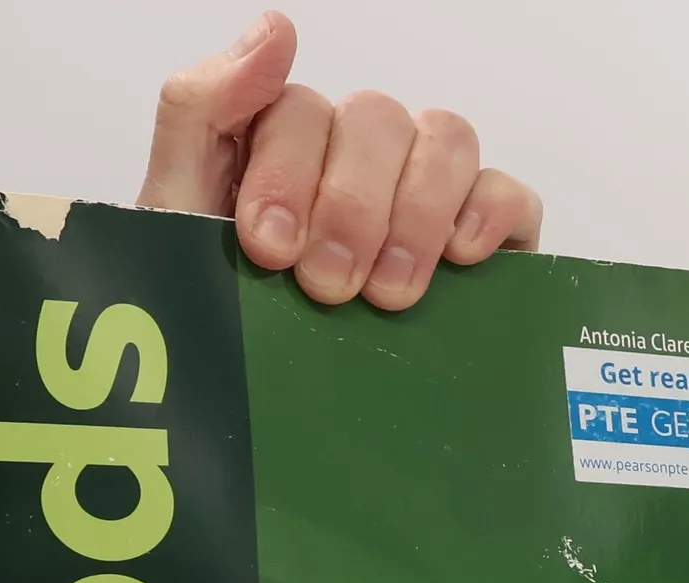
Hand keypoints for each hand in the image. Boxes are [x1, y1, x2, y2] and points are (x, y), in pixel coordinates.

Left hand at [138, 10, 542, 310]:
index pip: (298, 109)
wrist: (274, 437)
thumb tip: (277, 30)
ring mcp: (423, 197)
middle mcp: (356, 163)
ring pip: (445, 141)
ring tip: (390, 294)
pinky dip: (490, 213)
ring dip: (416, 212)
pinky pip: (508, 193)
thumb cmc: (232, 337)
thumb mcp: (180, 225)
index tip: (270, 247)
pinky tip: (462, 258)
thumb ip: (198, 114)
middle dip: (351, 205)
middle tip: (330, 287)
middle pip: (375, 119)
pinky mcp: (483, 241)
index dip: (287, 170)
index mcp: (282, 155)